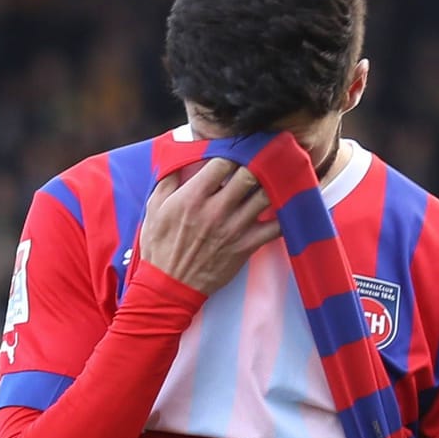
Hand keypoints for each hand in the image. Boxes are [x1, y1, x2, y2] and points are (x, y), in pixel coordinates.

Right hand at [138, 158, 280, 294]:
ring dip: (272, 183)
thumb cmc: (160, 247)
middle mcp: (216, 210)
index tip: (235, 151)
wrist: (169, 286)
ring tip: (275, 176)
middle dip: (256, 162)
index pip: (223, 161)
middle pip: (250, 173)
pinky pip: (276, 227)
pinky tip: (284, 205)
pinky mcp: (246, 246)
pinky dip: (284, 215)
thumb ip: (169, 179)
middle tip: (261, 158)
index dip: (232, 152)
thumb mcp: (154, 208)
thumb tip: (182, 156)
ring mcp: (234, 228)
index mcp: (193, 197)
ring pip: (266, 195)